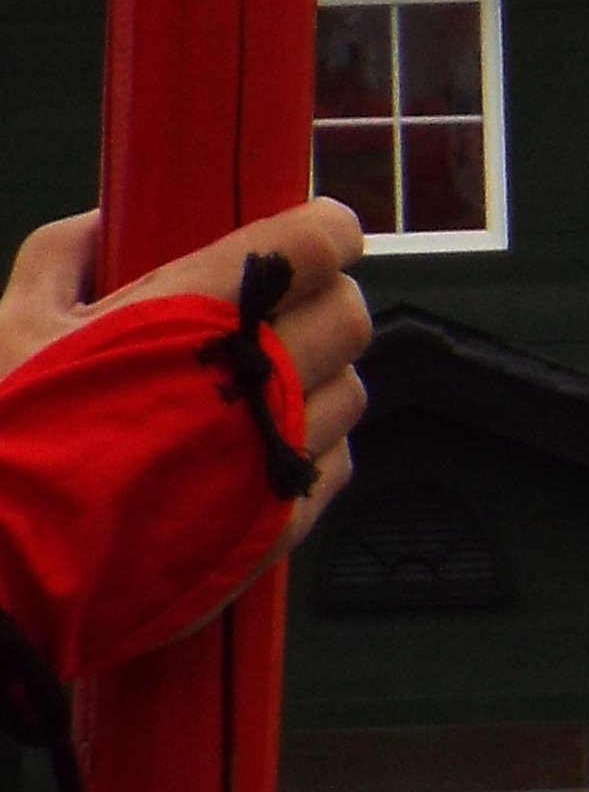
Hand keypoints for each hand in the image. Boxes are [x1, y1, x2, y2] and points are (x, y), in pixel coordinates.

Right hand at [2, 203, 370, 540]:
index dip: (323, 233)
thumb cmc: (9, 436)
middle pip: (349, 315)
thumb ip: (61, 258)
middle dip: (320, 306)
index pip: (319, 243)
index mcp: (200, 314)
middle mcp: (259, 377)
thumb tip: (101, 223)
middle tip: (273, 318)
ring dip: (317, 381)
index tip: (310, 240)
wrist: (4, 568)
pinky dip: (309, 449)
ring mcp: (278, 451)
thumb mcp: (13, 325)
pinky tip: (254, 451)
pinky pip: (335, 462)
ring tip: (256, 392)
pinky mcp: (284, 519)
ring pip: (351, 391)